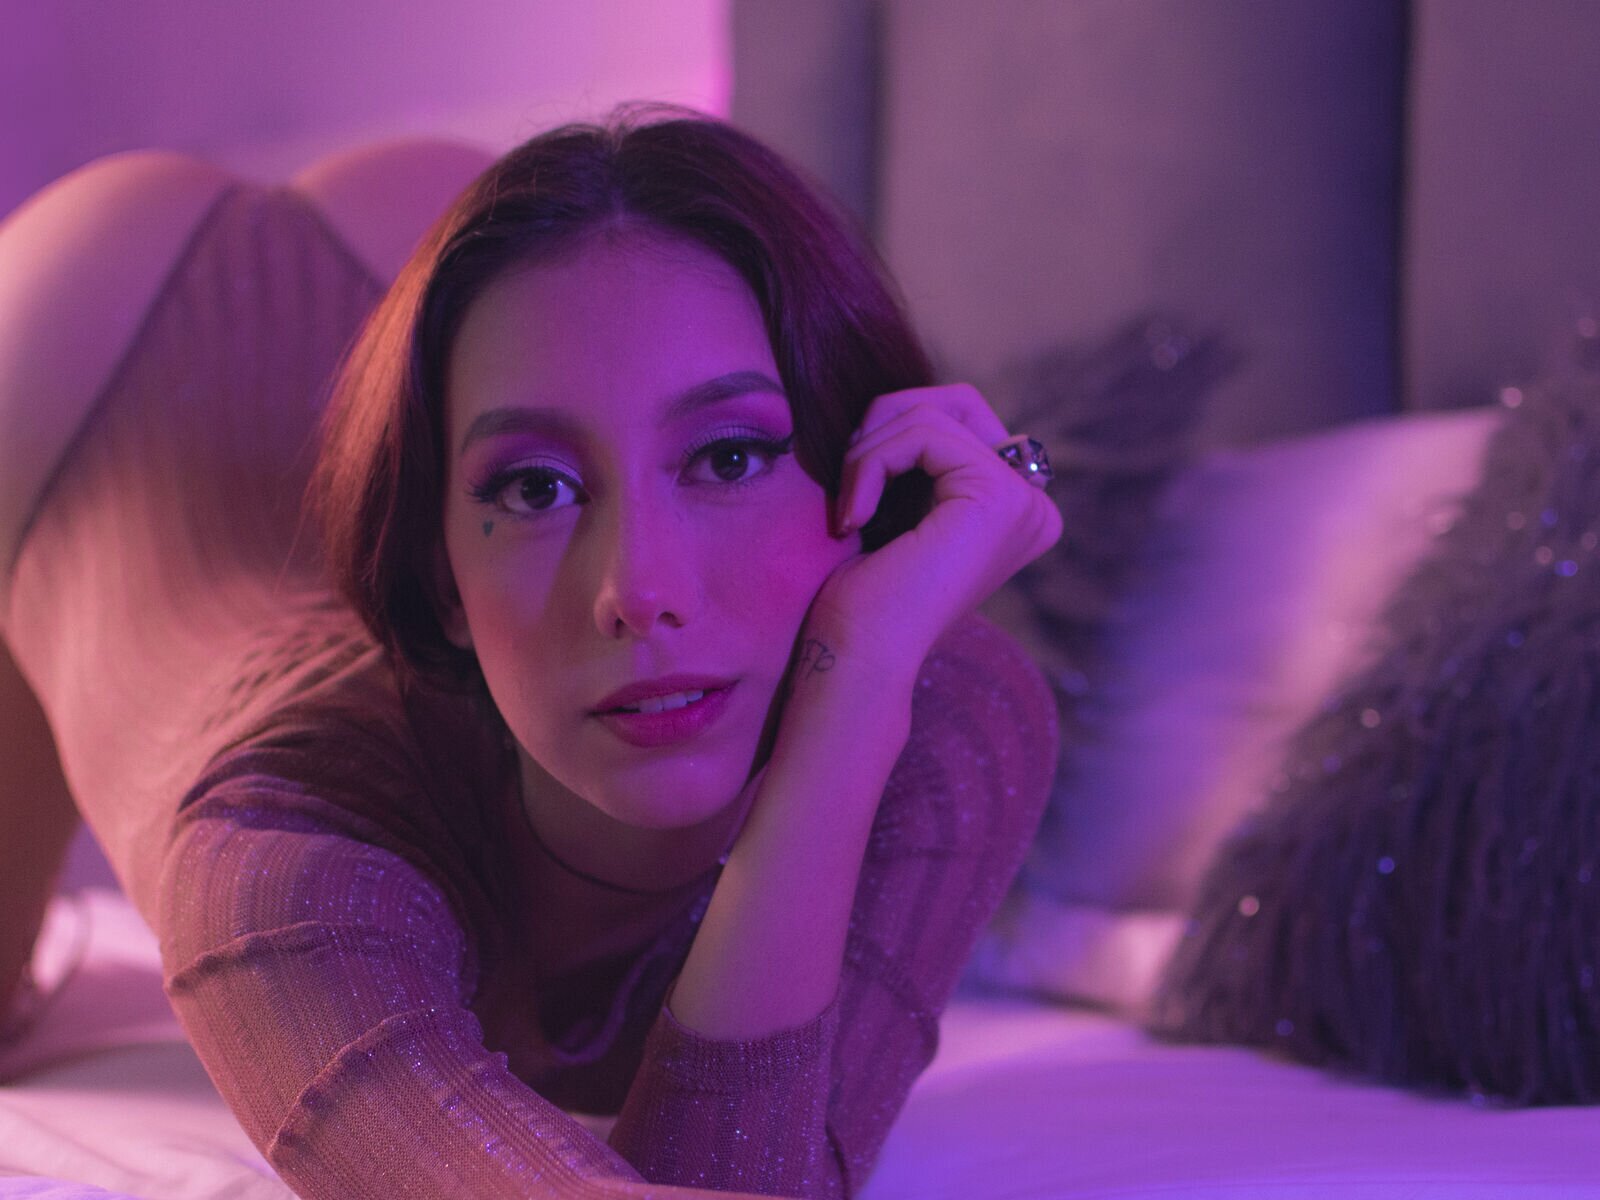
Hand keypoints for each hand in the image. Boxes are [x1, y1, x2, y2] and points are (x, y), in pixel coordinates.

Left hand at [806, 384, 1062, 679]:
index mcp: (1016, 510)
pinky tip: (853, 516)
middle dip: (884, 426)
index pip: (960, 418)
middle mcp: (1034, 507)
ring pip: (931, 412)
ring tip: (847, 508)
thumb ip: (920, 458)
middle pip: (955, 402)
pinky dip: (871, 462)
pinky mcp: (1000, 496)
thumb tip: (906, 399)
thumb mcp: (899, 507)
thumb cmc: (865, 598)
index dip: (893, 438)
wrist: (859, 657)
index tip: (858, 500)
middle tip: (848, 486)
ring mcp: (1024, 502)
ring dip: (868, 451)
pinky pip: (923, 431)